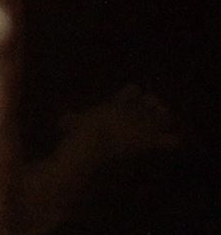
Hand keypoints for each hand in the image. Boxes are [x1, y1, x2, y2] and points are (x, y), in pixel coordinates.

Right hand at [63, 84, 180, 158]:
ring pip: (163, 116)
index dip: (133, 94)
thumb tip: (62, 121)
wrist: (91, 144)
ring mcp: (141, 125)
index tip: (131, 98)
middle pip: (151, 99)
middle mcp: (132, 110)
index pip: (133, 89)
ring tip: (158, 123)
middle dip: (151, 104)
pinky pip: (167, 139)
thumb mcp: (72, 123)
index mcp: (117, 103)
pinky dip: (170, 140)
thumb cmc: (79, 133)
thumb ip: (69, 120)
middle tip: (147, 111)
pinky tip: (174, 140)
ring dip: (162, 119)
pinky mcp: (147, 141)